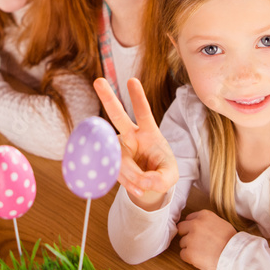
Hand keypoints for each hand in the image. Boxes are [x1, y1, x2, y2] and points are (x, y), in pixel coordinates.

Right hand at [94, 77, 178, 210]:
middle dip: (108, 99)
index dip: (138, 98)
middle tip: (98, 81)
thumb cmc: (161, 171)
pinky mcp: (110, 163)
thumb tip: (144, 182)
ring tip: (145, 185)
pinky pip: (116, 174)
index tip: (132, 80)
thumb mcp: (170, 175)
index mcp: (148, 132)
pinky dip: (129, 185)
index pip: (143, 113)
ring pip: (119, 160)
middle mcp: (130, 137)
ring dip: (133, 176)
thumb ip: (161, 179)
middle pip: (118, 117)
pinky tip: (139, 189)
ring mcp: (118, 149)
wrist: (148, 183)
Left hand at [177, 210, 236, 269]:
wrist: (234, 256)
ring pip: (182, 242)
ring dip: (189, 248)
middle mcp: (195, 224)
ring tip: (202, 252)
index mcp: (204, 215)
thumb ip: (207, 222)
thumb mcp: (221, 223)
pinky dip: (189, 258)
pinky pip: (183, 254)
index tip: (197, 233)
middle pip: (181, 228)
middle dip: (187, 235)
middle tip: (196, 243)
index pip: (189, 219)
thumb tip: (200, 225)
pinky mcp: (189, 253)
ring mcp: (191, 239)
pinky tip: (199, 258)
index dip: (192, 227)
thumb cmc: (231, 241)